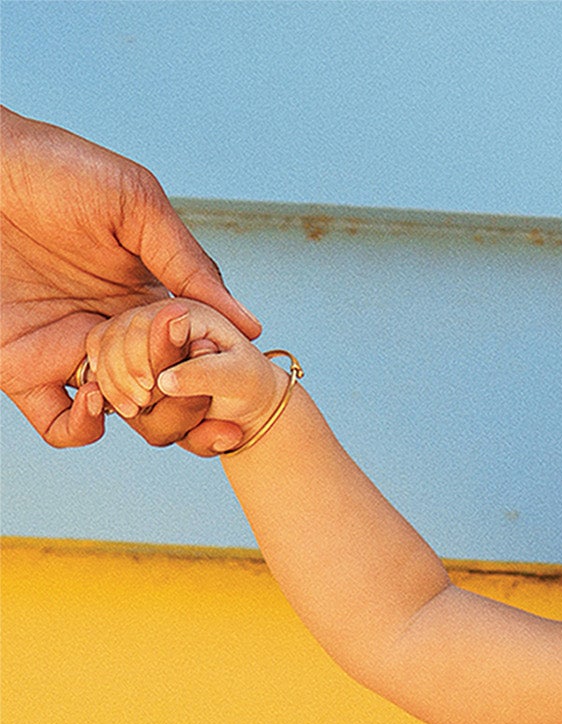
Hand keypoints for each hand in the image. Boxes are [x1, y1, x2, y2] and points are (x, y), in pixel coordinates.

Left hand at [0, 107, 260, 449]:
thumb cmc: (51, 167)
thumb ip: (188, 262)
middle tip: (179, 385)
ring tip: (139, 392)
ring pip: (126, 419)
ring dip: (142, 419)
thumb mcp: (135, 204)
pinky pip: (61, 425)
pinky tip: (96, 399)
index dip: (215, 373)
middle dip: (186, 408)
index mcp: (147, 300)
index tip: (221, 369)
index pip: (195, 356)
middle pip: (168, 398)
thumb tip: (248, 326)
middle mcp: (113, 333)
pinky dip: (85, 428)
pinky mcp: (23, 367)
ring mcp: (69, 352)